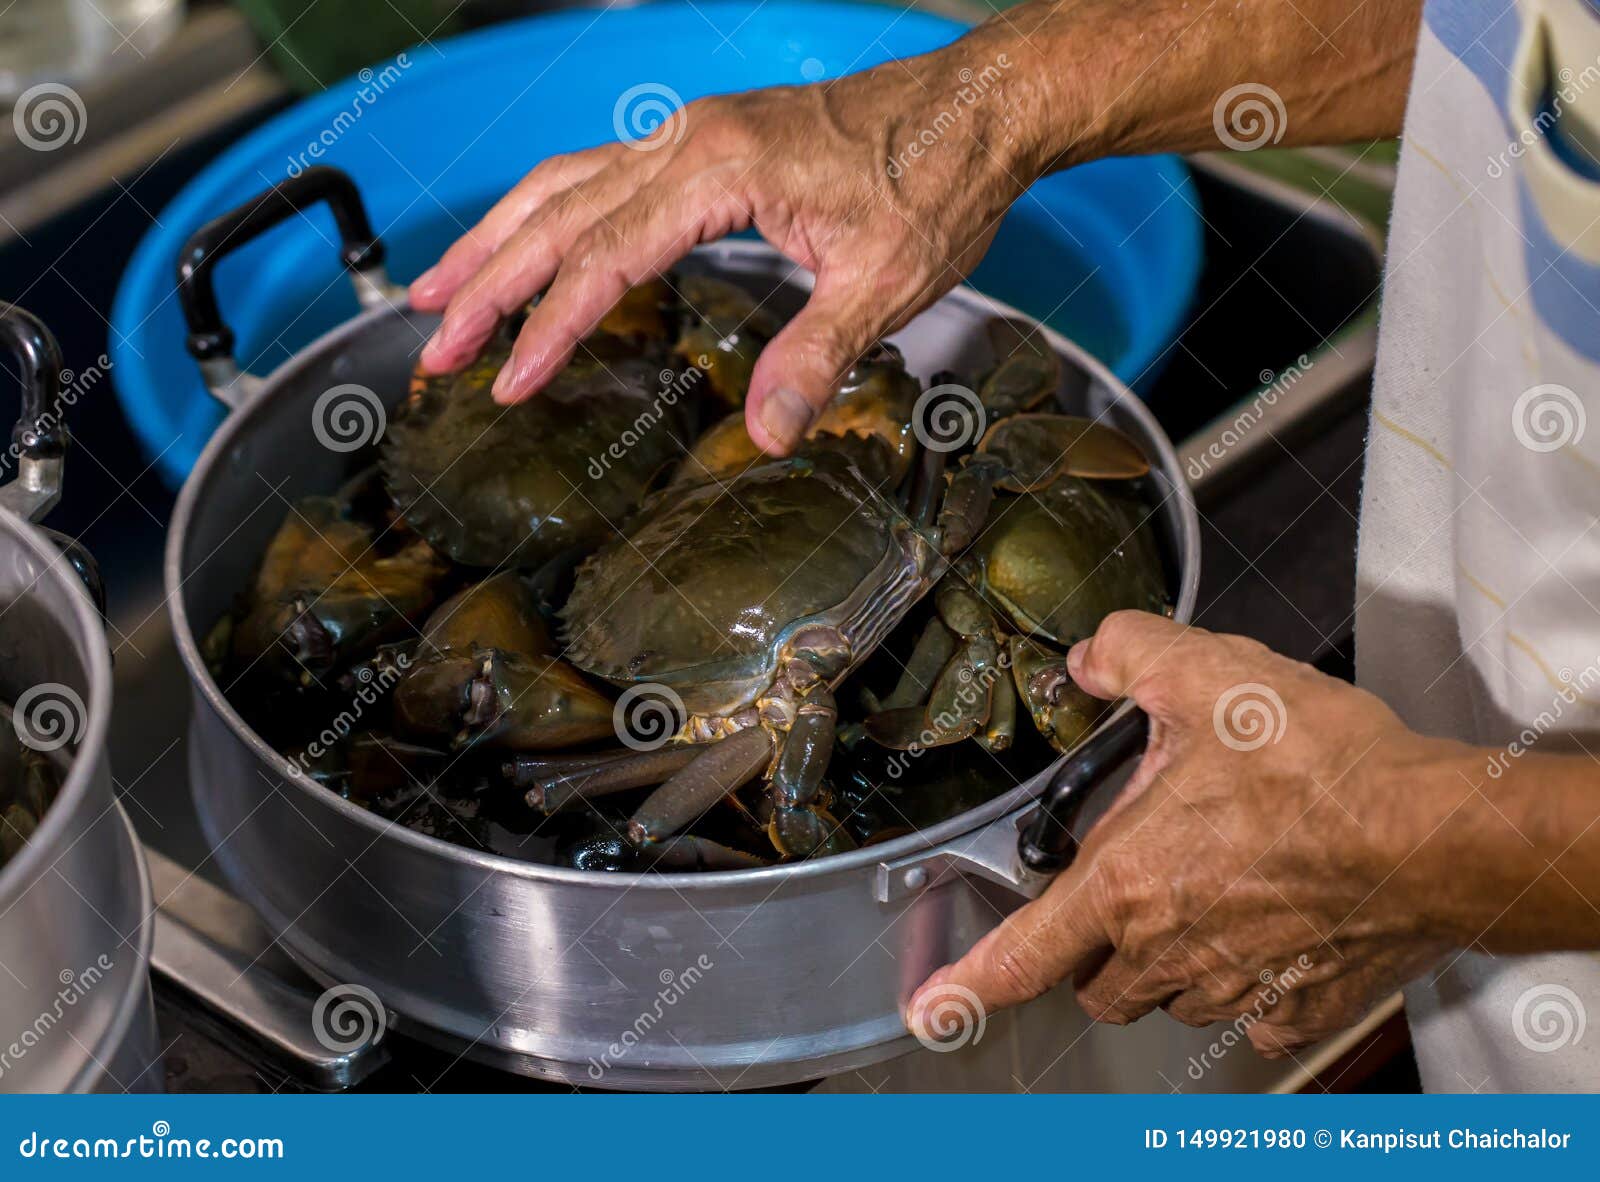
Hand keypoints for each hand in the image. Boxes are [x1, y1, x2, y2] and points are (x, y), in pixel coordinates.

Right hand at [410, 37, 1041, 452]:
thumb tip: (770, 432)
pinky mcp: (705, 142)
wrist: (976, 107)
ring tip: (435, 290)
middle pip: (556, 215)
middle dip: (485, 286)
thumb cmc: (934, 179)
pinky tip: (525, 240)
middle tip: (431, 347)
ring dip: (495, 240)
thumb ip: (816, 356)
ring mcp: (691, 134)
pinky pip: (598, 173)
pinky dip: (545, 212)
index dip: (547, 328)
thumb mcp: (885, 282)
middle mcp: (688, 140)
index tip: (505, 381)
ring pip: (562, 184)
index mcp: (718, 170)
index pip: (604, 260)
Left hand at [907, 612, 1465, 1056]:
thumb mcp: (1209, 673)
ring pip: (1167, 996)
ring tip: (1213, 890)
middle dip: (1095, 943)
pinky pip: (1244, 1014)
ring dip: (1168, 959)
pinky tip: (1268, 927)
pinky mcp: (1293, 1008)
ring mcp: (1232, 986)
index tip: (933, 1008)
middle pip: (1097, 978)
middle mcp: (1169, 947)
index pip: (1025, 950)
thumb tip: (1091, 659)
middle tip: (1134, 885)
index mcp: (1127, 879)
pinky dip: (1243, 984)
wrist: (1437, 833)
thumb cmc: (1326, 766)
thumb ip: (1130, 654)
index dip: (969, 982)